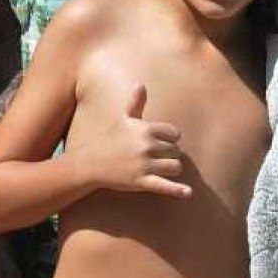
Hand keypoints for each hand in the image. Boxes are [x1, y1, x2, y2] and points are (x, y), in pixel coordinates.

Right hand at [76, 84, 190, 197]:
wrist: (89, 163)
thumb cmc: (108, 139)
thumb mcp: (122, 119)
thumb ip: (136, 103)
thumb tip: (141, 84)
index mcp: (145, 129)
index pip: (174, 134)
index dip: (171, 139)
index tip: (162, 143)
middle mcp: (146, 145)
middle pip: (175, 151)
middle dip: (170, 154)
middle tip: (157, 157)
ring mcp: (144, 164)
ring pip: (175, 167)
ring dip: (172, 169)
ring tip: (164, 170)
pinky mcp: (140, 181)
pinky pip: (164, 186)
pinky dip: (178, 190)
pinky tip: (188, 193)